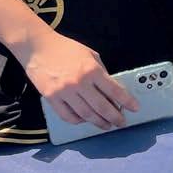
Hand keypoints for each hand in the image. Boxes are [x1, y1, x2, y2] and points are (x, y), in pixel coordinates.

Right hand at [22, 29, 138, 128]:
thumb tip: (110, 89)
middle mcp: (79, 83)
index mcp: (92, 70)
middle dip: (115, 117)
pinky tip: (85, 120)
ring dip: (99, 122)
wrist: (37, 47)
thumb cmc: (66, 48)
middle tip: (121, 123)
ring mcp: (64, 93)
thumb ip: (101, 71)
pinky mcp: (51, 99)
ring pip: (86, 114)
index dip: (127, 101)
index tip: (135, 108)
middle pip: (101, 107)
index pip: (114, 90)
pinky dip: (78, 121)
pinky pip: (67, 116)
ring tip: (107, 125)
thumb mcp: (90, 54)